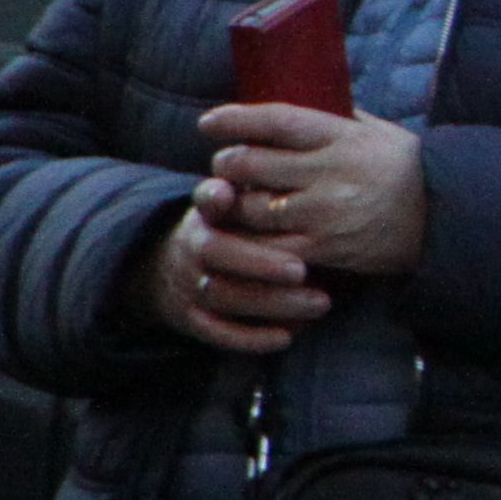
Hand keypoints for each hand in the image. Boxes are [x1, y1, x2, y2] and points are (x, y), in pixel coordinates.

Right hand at [140, 192, 327, 354]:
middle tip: (303, 270)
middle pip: (217, 252)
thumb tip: (311, 162)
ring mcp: (187, 283)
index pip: (206, 199)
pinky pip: (214, 331)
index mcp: (208, 212)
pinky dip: (249, 337)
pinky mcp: (189, 318)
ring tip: (320, 303)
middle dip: (260, 263)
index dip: (214, 197)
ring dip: (270, 303)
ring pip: (222, 294)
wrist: (180, 267)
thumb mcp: (244, 200)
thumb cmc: (238, 226)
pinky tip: (286, 337)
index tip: (227, 194)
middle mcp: (193, 245)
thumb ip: (266, 186)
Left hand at [202, 103, 427, 278]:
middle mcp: (331, 173)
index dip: (236, 119)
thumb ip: (338, 118)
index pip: (277, 120)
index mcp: (343, 137)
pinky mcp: (321, 248)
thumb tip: (297, 99)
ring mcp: (324, 213)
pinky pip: (264, 246)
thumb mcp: (378, 131)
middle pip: (251, 164)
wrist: (439, 219)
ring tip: (233, 199)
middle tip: (225, 164)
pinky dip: (247, 240)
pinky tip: (245, 233)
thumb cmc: (403, 169)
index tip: (209, 122)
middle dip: (227, 163)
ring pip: (249, 207)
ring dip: (231, 204)